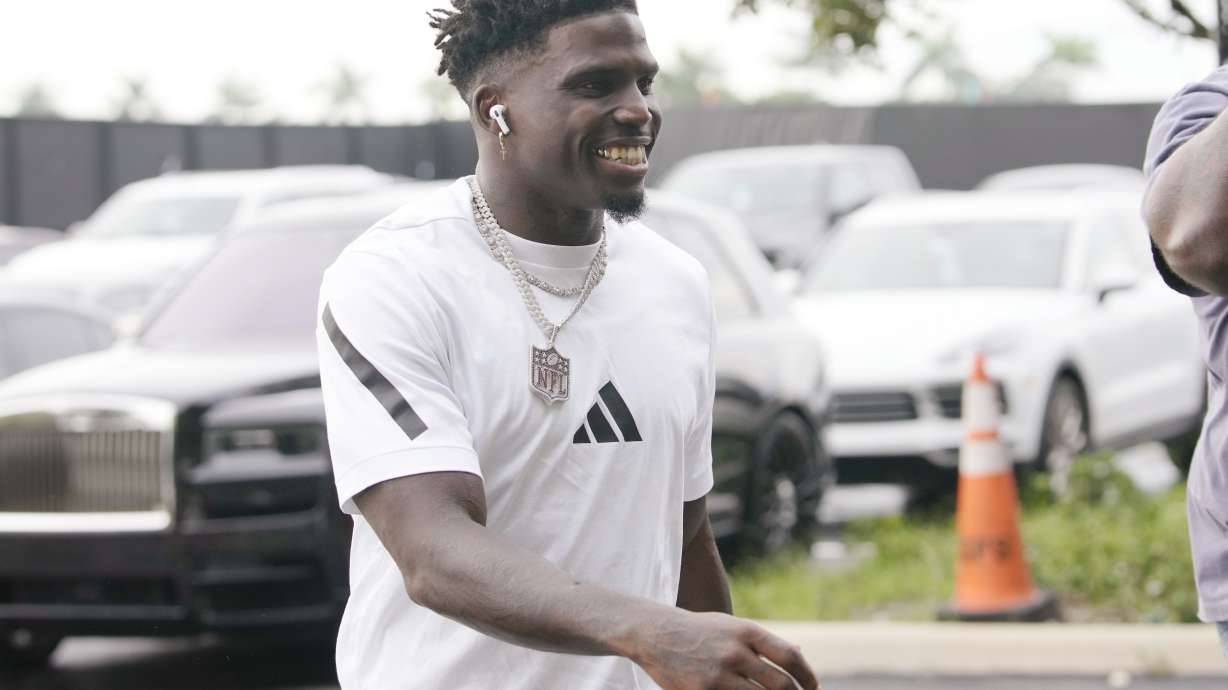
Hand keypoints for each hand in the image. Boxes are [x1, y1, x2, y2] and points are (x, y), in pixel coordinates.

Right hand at [631, 611, 818, 689]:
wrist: (655, 634)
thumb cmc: (699, 631)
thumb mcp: (732, 626)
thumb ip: (763, 641)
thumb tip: (799, 653)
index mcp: (746, 631)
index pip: (789, 656)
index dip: (807, 676)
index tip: (813, 687)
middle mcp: (735, 652)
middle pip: (780, 684)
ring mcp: (718, 675)